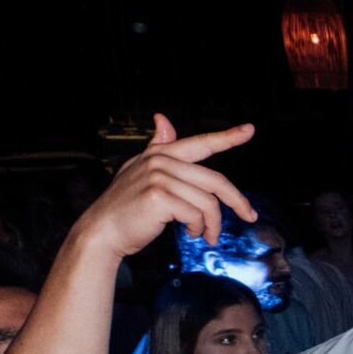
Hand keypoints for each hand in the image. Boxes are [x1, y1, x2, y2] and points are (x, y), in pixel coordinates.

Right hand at [73, 114, 255, 260]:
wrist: (102, 231)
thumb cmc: (127, 206)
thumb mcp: (140, 171)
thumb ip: (157, 147)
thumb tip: (162, 118)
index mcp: (161, 154)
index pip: (200, 143)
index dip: (227, 137)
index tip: (249, 130)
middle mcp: (160, 161)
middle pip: (216, 180)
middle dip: (237, 201)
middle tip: (250, 216)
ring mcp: (159, 177)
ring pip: (209, 203)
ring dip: (212, 224)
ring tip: (204, 234)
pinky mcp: (159, 197)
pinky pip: (197, 215)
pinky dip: (199, 229)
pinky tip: (190, 233)